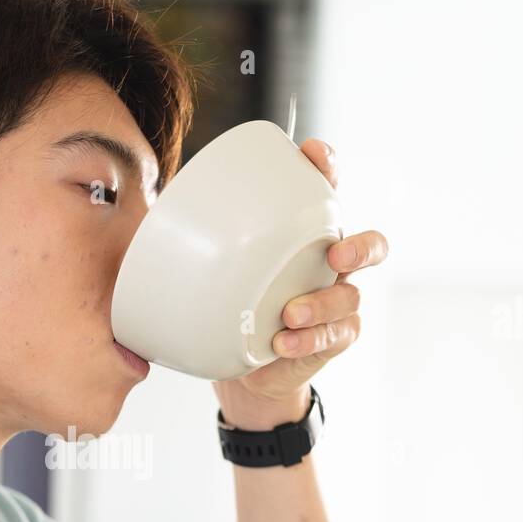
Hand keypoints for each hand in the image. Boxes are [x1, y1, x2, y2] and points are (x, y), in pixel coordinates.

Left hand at [212, 138, 388, 429]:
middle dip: (360, 245)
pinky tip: (282, 343)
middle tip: (336, 253)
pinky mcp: (333, 338)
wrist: (246, 366)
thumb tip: (151, 220)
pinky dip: (309, 340)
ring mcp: (336, 302)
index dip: (327, 168)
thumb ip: (198, 241)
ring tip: (288, 315)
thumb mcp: (217, 268)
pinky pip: (335, 336)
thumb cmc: (234, 304)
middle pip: (371, 245)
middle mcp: (331, 264)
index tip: (313, 155)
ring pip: (349, 296)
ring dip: (321, 304)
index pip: (326, 191)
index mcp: (305, 234)